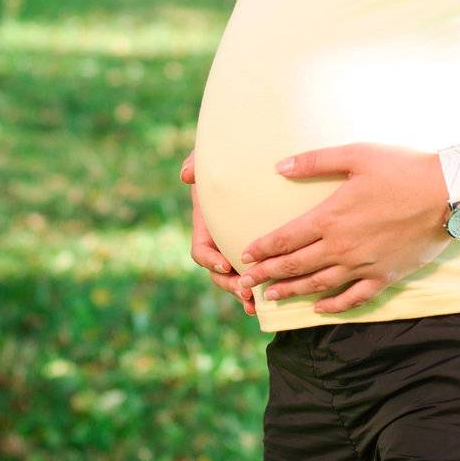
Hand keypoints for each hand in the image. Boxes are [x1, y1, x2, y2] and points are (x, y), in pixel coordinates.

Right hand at [179, 149, 256, 316]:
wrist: (255, 159)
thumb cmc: (229, 158)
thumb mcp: (210, 158)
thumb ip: (197, 161)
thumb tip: (186, 175)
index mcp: (207, 225)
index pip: (200, 250)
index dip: (208, 259)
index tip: (223, 263)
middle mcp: (221, 241)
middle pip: (219, 273)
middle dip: (229, 284)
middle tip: (245, 291)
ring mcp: (239, 247)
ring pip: (237, 279)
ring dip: (244, 292)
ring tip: (256, 302)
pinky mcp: (260, 250)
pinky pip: (259, 272)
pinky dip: (263, 286)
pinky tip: (273, 298)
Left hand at [237, 144, 448, 314]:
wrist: (446, 194)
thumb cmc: (401, 169)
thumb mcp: (356, 155)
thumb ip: (315, 161)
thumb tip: (279, 166)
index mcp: (331, 217)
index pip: (286, 239)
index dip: (263, 249)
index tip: (245, 256)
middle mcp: (342, 247)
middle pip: (296, 266)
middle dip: (267, 275)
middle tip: (245, 284)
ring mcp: (364, 265)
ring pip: (319, 285)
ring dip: (292, 291)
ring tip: (271, 297)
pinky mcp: (385, 276)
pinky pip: (353, 298)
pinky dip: (333, 306)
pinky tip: (319, 309)